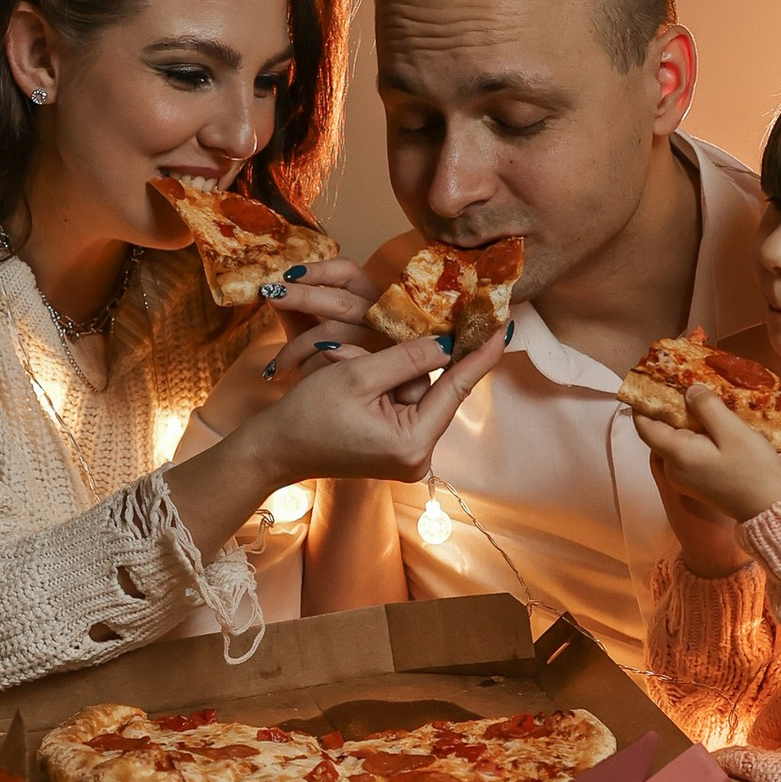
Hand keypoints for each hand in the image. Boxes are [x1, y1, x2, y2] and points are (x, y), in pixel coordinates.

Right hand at [251, 322, 501, 483]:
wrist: (275, 449)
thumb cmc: (307, 416)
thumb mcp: (358, 376)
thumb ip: (408, 356)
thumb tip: (449, 339)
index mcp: (413, 443)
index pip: (457, 388)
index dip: (481, 354)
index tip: (505, 325)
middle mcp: (418, 456)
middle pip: (433, 389)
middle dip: (408, 363)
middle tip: (376, 354)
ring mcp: (408, 455)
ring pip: (417, 392)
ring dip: (391, 373)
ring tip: (350, 377)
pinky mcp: (396, 448)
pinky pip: (404, 403)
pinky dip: (387, 385)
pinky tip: (358, 385)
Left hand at [253, 256, 385, 394]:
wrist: (366, 408)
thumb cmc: (339, 361)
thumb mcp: (318, 333)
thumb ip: (298, 314)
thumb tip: (271, 293)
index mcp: (371, 298)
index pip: (350, 273)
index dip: (321, 270)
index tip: (289, 274)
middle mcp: (383, 318)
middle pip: (344, 302)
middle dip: (303, 297)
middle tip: (271, 296)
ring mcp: (386, 345)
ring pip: (337, 335)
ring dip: (298, 347)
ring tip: (275, 365)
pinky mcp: (380, 370)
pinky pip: (336, 366)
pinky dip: (307, 369)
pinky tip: (284, 375)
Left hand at [633, 385, 780, 543]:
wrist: (770, 508)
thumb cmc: (753, 470)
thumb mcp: (733, 432)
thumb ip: (708, 408)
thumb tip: (689, 390)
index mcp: (678, 455)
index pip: (645, 426)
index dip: (643, 403)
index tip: (652, 381)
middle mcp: (673, 468)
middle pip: (659, 432)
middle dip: (669, 407)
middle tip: (687, 383)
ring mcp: (682, 477)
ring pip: (673, 441)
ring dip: (684, 421)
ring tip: (703, 400)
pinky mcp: (695, 481)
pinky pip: (685, 451)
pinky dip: (693, 435)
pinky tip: (712, 424)